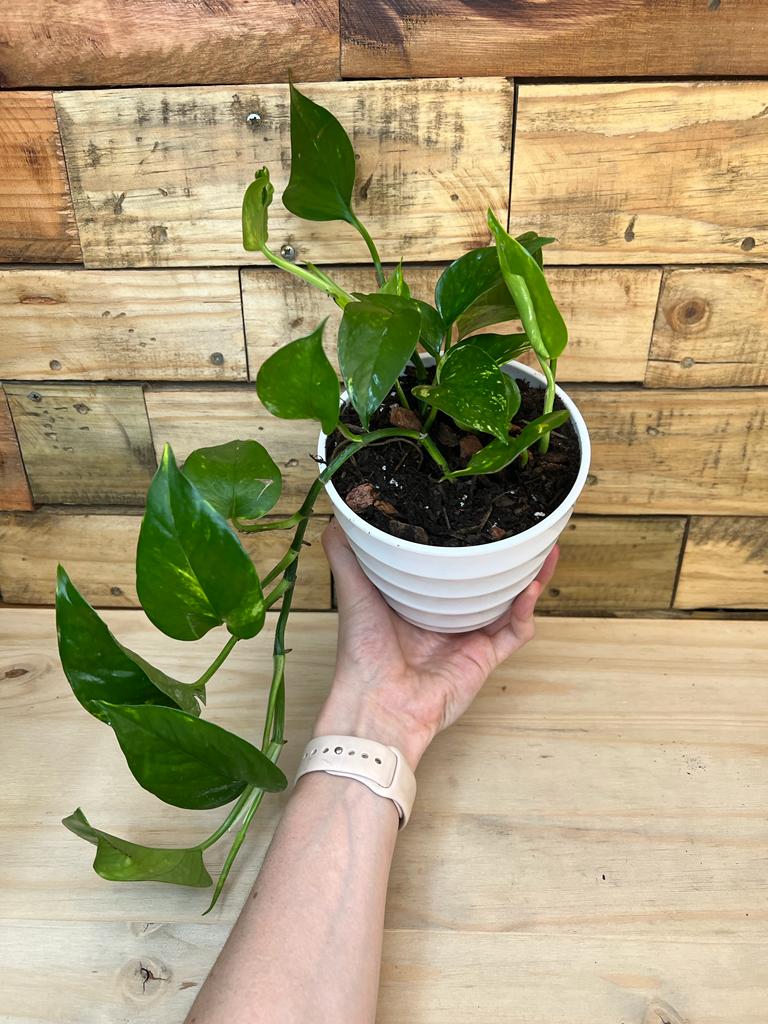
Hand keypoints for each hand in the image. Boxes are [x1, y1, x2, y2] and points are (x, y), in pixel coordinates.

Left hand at [314, 520, 558, 768]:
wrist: (378, 705)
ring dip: (529, 577)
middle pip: (485, 582)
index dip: (465, 543)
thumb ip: (347, 554)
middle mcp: (447, 617)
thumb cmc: (362, 652)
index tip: (476, 514)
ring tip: (545, 548)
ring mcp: (469, 638)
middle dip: (507, 557)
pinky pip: (515, 632)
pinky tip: (530, 587)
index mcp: (418, 600)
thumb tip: (336, 514)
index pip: (449, 565)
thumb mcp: (353, 591)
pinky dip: (526, 610)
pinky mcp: (485, 658)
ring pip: (510, 602)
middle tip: (523, 528)